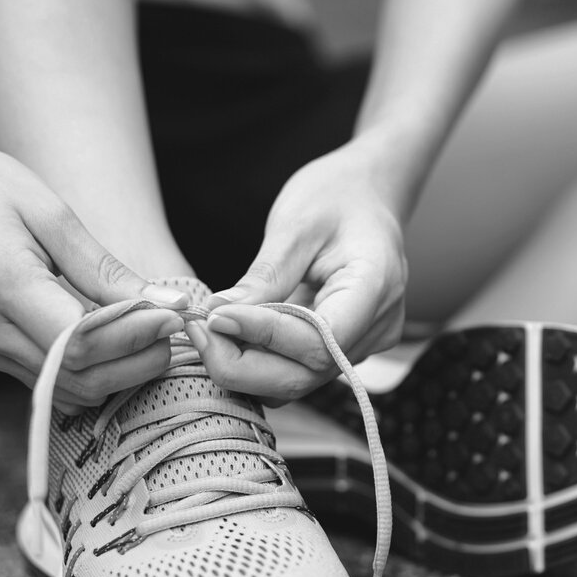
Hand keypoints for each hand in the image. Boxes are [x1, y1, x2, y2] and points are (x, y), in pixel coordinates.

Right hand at [0, 120, 188, 407]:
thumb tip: (165, 303)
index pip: (81, 342)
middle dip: (137, 363)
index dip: (136, 338)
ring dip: (119, 373)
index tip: (175, 317)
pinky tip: (119, 344)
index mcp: (1, 285)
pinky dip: (92, 372)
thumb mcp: (50, 213)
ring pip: (65, 389)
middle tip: (173, 333)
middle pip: (78, 377)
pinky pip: (48, 379)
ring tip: (153, 338)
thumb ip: (105, 268)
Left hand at [192, 142, 408, 402]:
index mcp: (376, 286)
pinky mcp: (346, 350)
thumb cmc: (335, 197)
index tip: (214, 317)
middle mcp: (378, 326)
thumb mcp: (296, 223)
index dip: (264, 336)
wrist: (366, 196)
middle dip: (244, 364)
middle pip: (308, 374)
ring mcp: (366, 343)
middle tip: (198, 330)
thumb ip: (265, 275)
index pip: (320, 337)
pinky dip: (260, 362)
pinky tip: (232, 336)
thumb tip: (220, 315)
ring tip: (208, 331)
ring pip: (300, 380)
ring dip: (246, 367)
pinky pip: (300, 371)